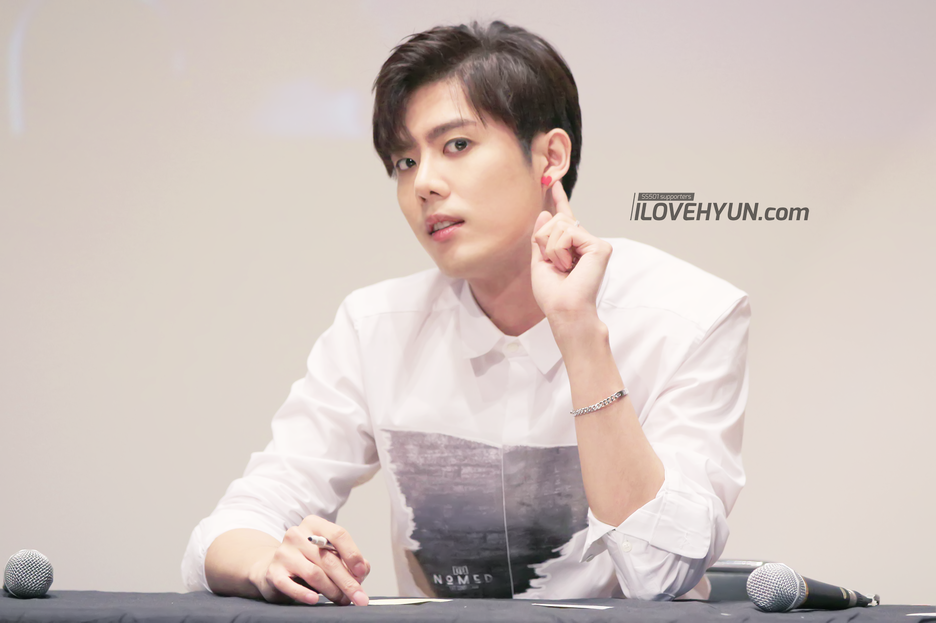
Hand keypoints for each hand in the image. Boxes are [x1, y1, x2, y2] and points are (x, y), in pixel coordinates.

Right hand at [248, 516, 370, 606]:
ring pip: (314, 573)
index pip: (338, 534)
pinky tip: (314, 599)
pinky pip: (290, 585)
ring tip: (341, 600)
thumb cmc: (307, 561)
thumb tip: (362, 569)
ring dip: (332, 590)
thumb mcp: (329, 555)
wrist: (273, 569)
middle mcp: (297, 534)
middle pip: (328, 558)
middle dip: (347, 581)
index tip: (362, 573)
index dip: (353, 554)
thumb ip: (348, 560)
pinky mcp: (273, 572)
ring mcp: (283, 553)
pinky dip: (304, 594)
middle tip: (359, 597)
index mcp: (314, 524)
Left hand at [530, 182, 611, 320]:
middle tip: (555, 265)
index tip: (553, 183)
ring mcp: (595, 244)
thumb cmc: (553, 295)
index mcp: (572, 247)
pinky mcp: (600, 246)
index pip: (565, 219)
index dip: (559, 200)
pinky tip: (569, 266)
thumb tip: (545, 213)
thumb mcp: (539, 263)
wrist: (564, 310)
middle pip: (556, 220)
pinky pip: (568, 233)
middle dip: (545, 242)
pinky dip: (560, 250)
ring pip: (560, 225)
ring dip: (552, 249)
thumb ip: (540, 239)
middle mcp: (586, 243)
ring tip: (563, 268)